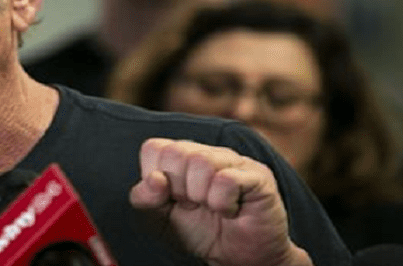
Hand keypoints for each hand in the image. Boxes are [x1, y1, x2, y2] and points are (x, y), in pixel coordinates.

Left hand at [129, 138, 312, 265]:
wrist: (237, 260)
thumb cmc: (199, 233)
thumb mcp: (159, 220)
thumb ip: (144, 198)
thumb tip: (154, 179)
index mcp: (182, 156)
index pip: (154, 148)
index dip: (155, 178)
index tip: (171, 199)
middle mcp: (207, 152)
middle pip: (176, 152)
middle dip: (178, 189)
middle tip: (193, 205)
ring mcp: (234, 161)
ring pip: (201, 161)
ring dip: (200, 195)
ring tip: (211, 207)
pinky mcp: (258, 176)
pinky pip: (227, 179)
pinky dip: (222, 203)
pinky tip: (230, 210)